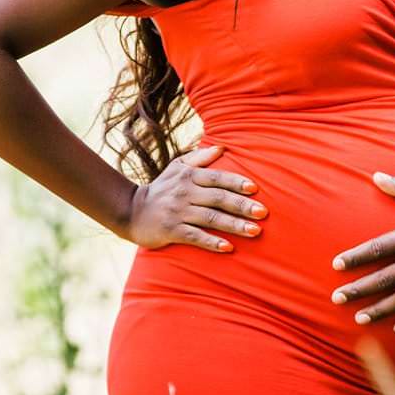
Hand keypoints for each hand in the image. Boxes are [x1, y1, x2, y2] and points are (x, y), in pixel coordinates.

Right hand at [126, 142, 266, 252]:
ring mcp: (178, 212)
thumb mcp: (176, 168)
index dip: (236, 182)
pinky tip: (228, 247)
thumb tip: (222, 147)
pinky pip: (195, 237)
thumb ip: (199, 158)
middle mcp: (184, 193)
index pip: (217, 178)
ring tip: (255, 231)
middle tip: (263, 213)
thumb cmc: (161, 189)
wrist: (131, 211)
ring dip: (234, 225)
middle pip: (218, 198)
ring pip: (210, 219)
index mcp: (188, 176)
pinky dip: (212, 242)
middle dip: (242, 205)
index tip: (255, 189)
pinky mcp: (171, 231)